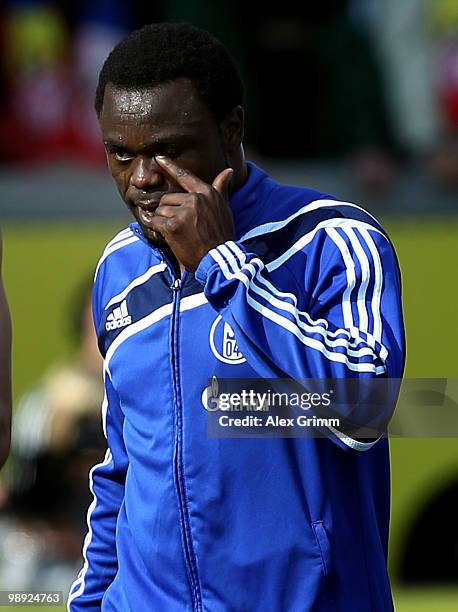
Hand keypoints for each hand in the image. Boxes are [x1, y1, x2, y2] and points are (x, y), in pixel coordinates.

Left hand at [146, 156, 234, 270]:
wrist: (218, 258)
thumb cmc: (222, 234)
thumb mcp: (225, 208)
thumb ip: (221, 189)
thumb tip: (229, 170)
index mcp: (206, 193)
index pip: (185, 176)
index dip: (170, 166)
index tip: (158, 158)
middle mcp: (195, 199)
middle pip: (168, 198)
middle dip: (169, 211)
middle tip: (180, 227)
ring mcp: (183, 212)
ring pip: (160, 210)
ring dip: (163, 221)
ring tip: (176, 233)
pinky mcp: (173, 226)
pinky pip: (154, 221)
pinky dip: (154, 227)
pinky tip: (161, 233)